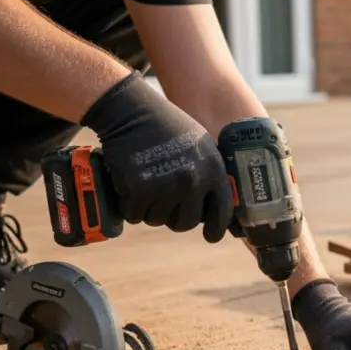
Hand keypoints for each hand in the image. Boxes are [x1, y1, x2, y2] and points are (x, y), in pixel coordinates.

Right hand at [80, 72, 233, 242]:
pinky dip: (129, 207)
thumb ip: (208, 173)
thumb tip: (212, 206)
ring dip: (148, 210)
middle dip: (172, 218)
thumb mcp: (200, 146)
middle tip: (162, 204)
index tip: (211, 237)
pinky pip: (135, 215)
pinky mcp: (140, 190)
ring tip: (144, 187)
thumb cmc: (165, 127)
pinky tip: (129, 188)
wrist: (132, 112)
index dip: (216, 228)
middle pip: (185, 223)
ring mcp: (167, 186)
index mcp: (212, 170)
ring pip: (157, 220)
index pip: (221, 211)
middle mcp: (193, 181)